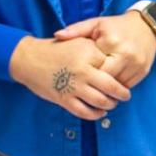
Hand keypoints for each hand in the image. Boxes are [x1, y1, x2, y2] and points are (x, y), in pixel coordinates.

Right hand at [9, 35, 130, 120]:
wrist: (29, 58)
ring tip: (113, 103)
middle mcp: (83, 70)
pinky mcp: (64, 99)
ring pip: (101, 101)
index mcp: (88, 53)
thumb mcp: (78, 40)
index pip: (113, 67)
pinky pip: (85, 112)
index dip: (121, 74)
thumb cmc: (55, 49)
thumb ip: (96, 49)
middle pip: (111, 87)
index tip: (125, 77)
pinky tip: (100, 112)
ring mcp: (74, 86)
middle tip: (126, 95)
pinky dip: (96, 114)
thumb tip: (116, 61)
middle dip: (122, 93)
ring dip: (110, 105)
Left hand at [54, 10, 155, 88]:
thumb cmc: (116, 26)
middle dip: (96, 83)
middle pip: (107, 78)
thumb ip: (76, 30)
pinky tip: (110, 86)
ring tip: (96, 89)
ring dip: (107, 88)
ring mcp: (137, 64)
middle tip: (85, 87)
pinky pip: (128, 85)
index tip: (77, 76)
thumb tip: (57, 35)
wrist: (146, 27)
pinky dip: (118, 87)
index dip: (86, 72)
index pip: (95, 65)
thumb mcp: (96, 24)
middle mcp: (126, 54)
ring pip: (118, 85)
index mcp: (112, 41)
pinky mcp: (143, 71)